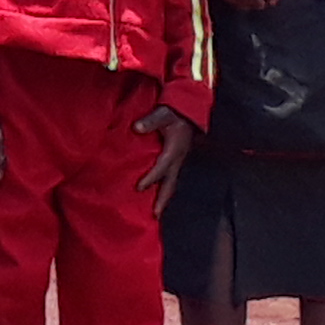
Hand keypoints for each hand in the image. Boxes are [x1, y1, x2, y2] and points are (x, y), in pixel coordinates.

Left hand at [131, 98, 200, 215]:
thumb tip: (136, 127)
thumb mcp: (162, 114)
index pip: (161, 168)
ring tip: (156, 211)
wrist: (189, 109)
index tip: (139, 188)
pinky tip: (158, 193)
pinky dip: (166, 187)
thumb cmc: (175, 112)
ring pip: (172, 183)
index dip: (150, 178)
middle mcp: (178, 158)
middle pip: (171, 183)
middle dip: (163, 200)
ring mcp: (179, 160)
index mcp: (174, 149)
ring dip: (165, 197)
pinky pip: (171, 177)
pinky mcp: (177, 159)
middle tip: (155, 215)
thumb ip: (150, 121)